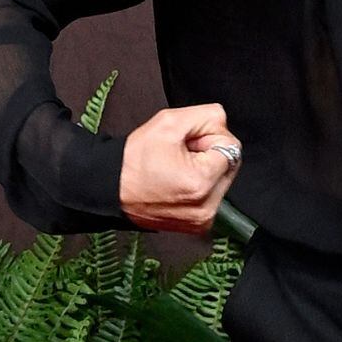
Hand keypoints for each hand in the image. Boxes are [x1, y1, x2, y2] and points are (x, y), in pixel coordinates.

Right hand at [119, 102, 244, 234]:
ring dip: (206, 169)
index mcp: (201, 182)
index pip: (231, 146)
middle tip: (181, 154)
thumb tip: (223, 123)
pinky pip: (213, 196)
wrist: (111, 188)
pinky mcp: (198, 225)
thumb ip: (207, 116)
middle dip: (210, 154)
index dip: (208, 137)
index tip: (186, 143)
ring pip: (222, 180)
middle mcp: (206, 206)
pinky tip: (179, 183)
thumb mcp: (169, 122)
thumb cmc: (134, 158)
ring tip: (177, 169)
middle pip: (230, 165)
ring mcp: (203, 219)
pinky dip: (201, 186)